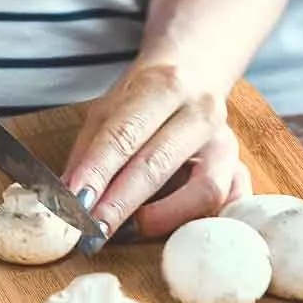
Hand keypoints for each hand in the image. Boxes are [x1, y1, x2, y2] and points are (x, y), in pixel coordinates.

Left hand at [60, 53, 251, 243]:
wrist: (196, 69)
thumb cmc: (145, 96)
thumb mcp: (109, 108)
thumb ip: (87, 153)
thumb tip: (62, 199)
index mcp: (163, 86)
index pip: (123, 134)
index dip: (97, 172)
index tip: (74, 205)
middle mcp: (200, 111)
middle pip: (158, 163)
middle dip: (120, 203)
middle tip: (91, 232)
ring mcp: (226, 142)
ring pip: (206, 189)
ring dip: (165, 217)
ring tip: (131, 228)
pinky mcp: (240, 168)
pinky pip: (232, 205)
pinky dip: (205, 223)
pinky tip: (178, 233)